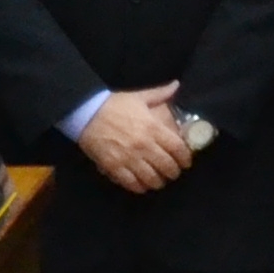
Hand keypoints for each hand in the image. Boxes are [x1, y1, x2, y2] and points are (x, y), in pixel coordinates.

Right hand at [77, 86, 195, 192]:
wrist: (87, 113)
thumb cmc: (115, 104)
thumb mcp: (139, 97)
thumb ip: (160, 94)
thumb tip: (176, 85)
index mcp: (153, 128)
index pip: (177, 148)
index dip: (185, 158)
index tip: (186, 162)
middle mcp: (144, 145)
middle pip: (167, 166)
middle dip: (173, 172)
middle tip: (173, 172)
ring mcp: (129, 158)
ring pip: (151, 178)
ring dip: (158, 182)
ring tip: (159, 181)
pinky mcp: (114, 167)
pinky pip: (132, 183)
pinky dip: (140, 187)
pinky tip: (142, 185)